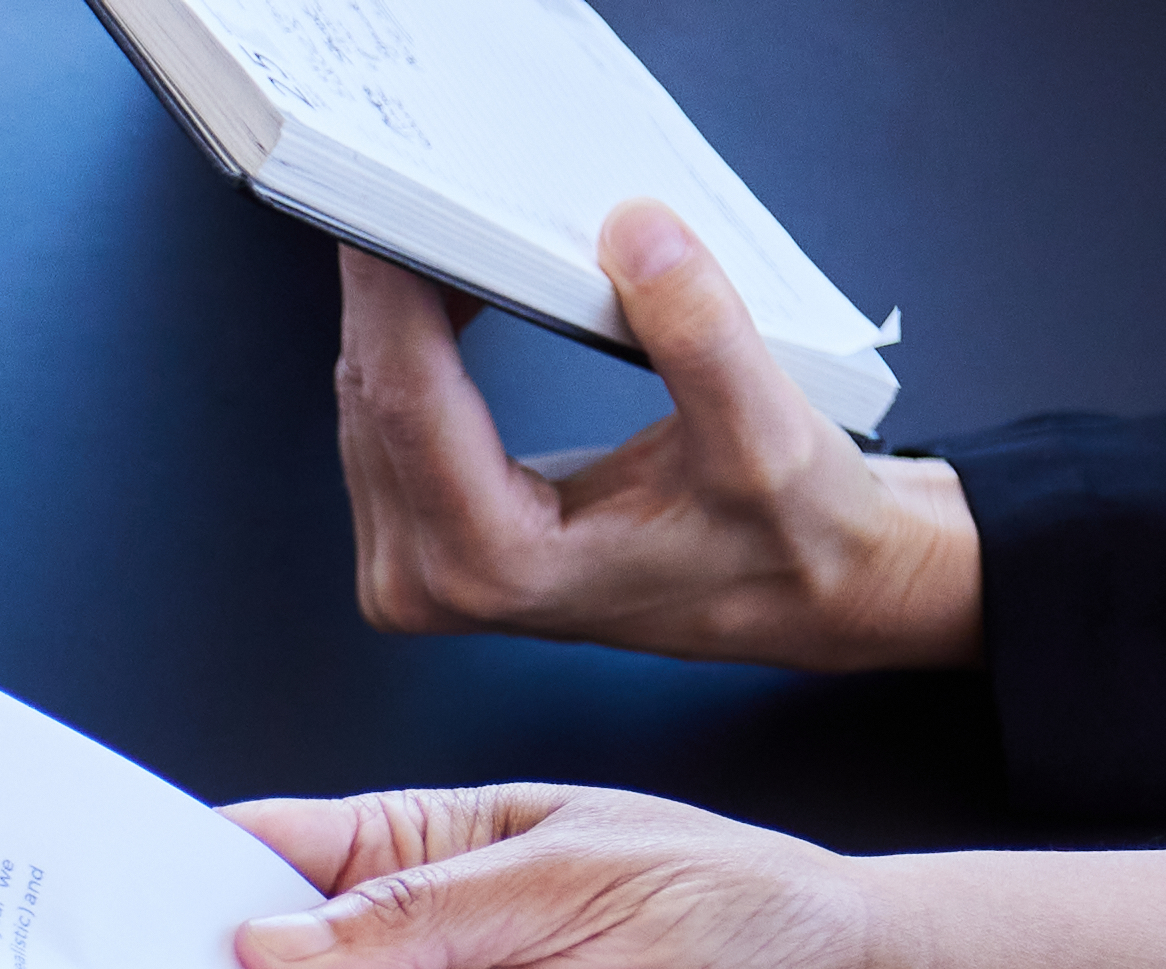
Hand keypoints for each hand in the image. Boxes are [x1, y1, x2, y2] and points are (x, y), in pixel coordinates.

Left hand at [332, 216, 977, 673]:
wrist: (795, 592)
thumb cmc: (786, 533)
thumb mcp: (766, 434)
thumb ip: (701, 334)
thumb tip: (633, 230)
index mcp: (495, 564)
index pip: (403, 398)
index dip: (389, 287)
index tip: (385, 194)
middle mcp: (428, 581)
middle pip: (371, 394)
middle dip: (398, 285)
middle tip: (435, 179)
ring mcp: (413, 571)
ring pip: (369, 403)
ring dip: (405, 309)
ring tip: (458, 221)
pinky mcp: (422, 545)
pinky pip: (389, 420)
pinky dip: (419, 345)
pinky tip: (463, 283)